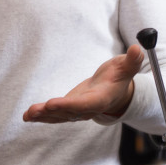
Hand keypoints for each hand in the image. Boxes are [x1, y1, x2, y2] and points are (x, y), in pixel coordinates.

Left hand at [23, 46, 143, 123]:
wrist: (115, 91)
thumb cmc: (119, 77)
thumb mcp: (126, 67)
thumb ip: (132, 61)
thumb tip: (137, 49)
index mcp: (102, 99)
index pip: (86, 104)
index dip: (70, 105)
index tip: (54, 103)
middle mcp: (89, 108)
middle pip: (70, 112)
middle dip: (55, 111)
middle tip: (40, 108)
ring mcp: (77, 111)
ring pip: (60, 116)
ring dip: (44, 115)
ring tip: (29, 114)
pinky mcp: (69, 109)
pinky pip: (55, 115)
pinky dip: (41, 116)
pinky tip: (28, 116)